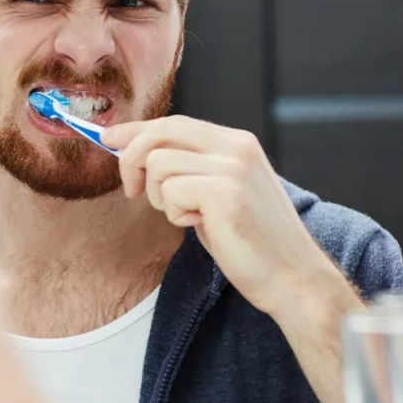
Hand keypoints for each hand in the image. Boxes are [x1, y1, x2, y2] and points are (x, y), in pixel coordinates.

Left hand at [102, 116, 347, 319]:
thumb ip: (189, 170)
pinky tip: (200, 226)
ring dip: (161, 197)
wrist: (293, 279)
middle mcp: (236, 147)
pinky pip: (170, 192)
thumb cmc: (252, 243)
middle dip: (131, 159)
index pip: (174, 122)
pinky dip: (175, 214)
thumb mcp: (220, 194)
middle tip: (132, 191)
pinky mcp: (224, 192)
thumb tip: (137, 154)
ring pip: (159, 164)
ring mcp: (232, 167)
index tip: (109, 139)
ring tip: (189, 217)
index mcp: (237, 143)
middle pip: (160, 132)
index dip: (136, 130)